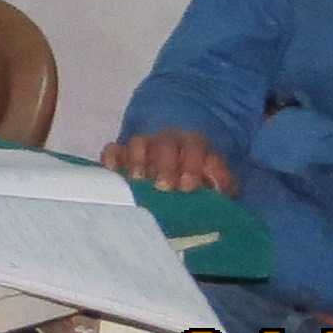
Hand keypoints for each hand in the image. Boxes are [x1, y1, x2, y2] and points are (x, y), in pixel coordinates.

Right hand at [100, 126, 237, 194]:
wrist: (176, 153)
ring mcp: (143, 145)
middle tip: (164, 187)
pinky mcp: (122, 153)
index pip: (195, 148)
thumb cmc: (197, 175)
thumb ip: (221, 183)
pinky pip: (113, 149)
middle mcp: (168, 141)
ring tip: (138, 180)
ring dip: (137, 161)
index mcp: (194, 145)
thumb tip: (220, 191)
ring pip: (138, 143)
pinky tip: (112, 171)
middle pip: (165, 145)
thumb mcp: (216, 177)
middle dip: (165, 165)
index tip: (188, 185)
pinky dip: (111, 158)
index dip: (192, 165)